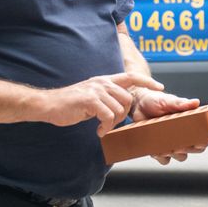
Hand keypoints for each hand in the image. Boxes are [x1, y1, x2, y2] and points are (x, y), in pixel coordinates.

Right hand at [39, 72, 163, 136]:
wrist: (48, 104)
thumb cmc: (70, 104)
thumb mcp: (92, 96)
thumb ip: (106, 98)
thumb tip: (121, 108)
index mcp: (104, 80)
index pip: (131, 76)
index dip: (147, 80)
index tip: (159, 86)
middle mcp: (102, 82)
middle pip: (128, 98)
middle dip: (124, 115)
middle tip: (112, 124)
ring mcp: (96, 90)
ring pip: (120, 109)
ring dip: (113, 123)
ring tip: (103, 127)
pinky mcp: (90, 100)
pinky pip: (108, 116)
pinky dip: (106, 127)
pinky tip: (98, 130)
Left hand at [129, 88, 206, 163]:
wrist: (138, 104)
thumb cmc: (156, 101)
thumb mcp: (168, 101)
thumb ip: (181, 103)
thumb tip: (195, 102)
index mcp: (190, 123)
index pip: (203, 138)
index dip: (203, 142)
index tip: (197, 141)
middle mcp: (183, 135)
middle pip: (194, 150)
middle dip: (188, 149)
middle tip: (179, 144)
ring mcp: (171, 143)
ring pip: (180, 157)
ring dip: (175, 154)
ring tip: (166, 146)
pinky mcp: (159, 148)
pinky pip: (164, 160)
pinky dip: (161, 157)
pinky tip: (156, 149)